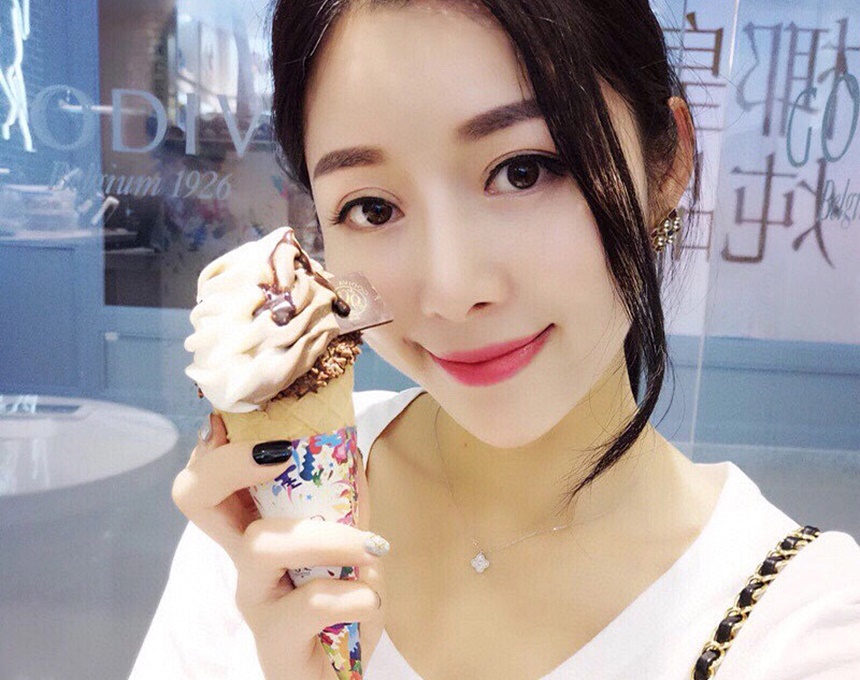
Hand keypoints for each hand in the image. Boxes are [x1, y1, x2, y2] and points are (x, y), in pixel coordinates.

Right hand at [172, 413, 388, 679]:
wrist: (340, 674)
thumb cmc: (339, 607)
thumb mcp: (345, 547)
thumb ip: (344, 504)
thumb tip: (352, 448)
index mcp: (255, 531)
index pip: (206, 479)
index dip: (219, 445)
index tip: (253, 421)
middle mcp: (242, 562)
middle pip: (197, 497)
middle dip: (233, 464)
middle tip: (283, 455)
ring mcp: (255, 602)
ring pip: (264, 546)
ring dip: (329, 536)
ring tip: (373, 548)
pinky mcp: (276, 644)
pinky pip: (312, 602)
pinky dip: (357, 593)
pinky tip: (371, 600)